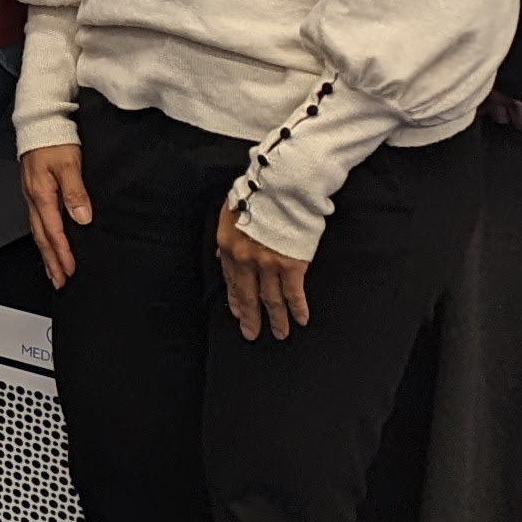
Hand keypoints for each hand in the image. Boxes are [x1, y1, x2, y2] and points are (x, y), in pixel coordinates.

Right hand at [20, 143, 90, 289]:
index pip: (53, 232)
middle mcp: (34, 198)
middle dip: (51, 262)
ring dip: (47, 253)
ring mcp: (33, 195)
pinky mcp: (35, 190)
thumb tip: (81, 217)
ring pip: (38, 231)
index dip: (63, 253)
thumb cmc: (54, 139)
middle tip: (60, 282)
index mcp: (42, 194)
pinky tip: (49, 241)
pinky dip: (44, 237)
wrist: (40, 120)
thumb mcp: (69, 163)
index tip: (71, 271)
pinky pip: (38, 220)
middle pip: (42, 237)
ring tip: (54, 270)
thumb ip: (75, 191)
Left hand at [214, 201, 313, 339]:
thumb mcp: (231, 211)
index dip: (235, 298)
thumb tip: (221, 254)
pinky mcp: (291, 266)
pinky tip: (300, 320)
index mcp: (228, 245)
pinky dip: (297, 308)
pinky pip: (293, 293)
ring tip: (280, 333)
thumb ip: (228, 235)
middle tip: (251, 334)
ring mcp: (267, 264)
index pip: (230, 279)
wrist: (281, 186)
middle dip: (250, 317)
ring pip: (271, 299)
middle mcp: (244, 259)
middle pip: (247, 295)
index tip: (238, 312)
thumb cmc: (257, 193)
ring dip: (276, 319)